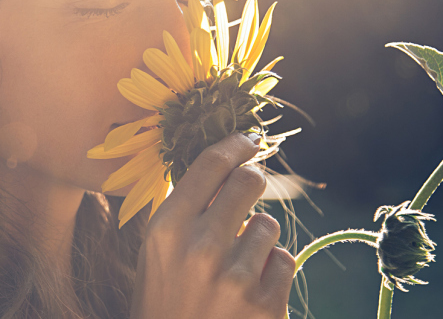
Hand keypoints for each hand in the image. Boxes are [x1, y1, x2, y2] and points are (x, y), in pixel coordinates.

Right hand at [131, 132, 294, 317]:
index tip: (247, 140)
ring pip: (268, 224)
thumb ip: (184, 209)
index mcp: (166, 229)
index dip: (235, 144)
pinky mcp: (266, 303)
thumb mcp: (157, 252)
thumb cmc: (164, 301)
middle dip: (252, 183)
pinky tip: (249, 288)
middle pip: (249, 182)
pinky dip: (271, 270)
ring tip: (236, 264)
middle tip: (248, 190)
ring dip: (258, 238)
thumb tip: (223, 162)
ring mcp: (236, 277)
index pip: (211, 164)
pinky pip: (284, 259)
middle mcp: (200, 248)